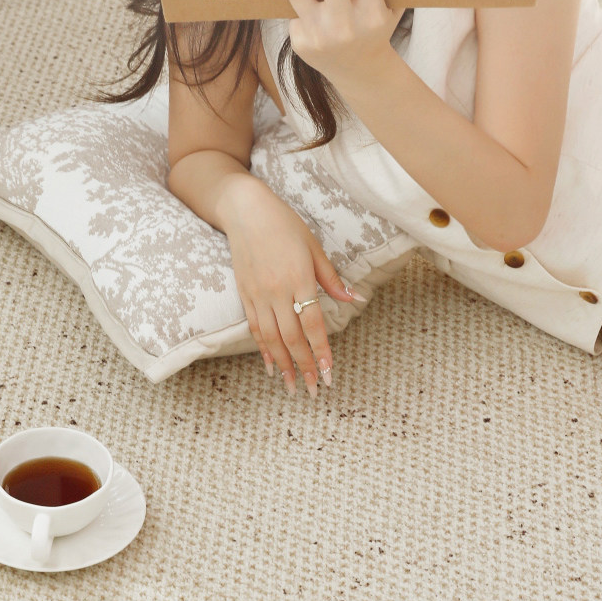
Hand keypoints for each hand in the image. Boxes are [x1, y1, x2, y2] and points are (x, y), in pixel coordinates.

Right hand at [222, 179, 364, 396]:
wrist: (245, 210)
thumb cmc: (285, 225)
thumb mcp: (314, 248)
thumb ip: (332, 278)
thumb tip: (356, 298)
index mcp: (299, 279)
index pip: (313, 324)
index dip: (321, 351)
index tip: (329, 373)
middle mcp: (277, 291)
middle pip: (292, 338)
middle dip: (305, 366)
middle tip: (313, 390)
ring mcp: (258, 294)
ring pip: (272, 339)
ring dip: (285, 366)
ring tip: (293, 387)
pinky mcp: (245, 294)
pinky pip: (256, 328)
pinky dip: (264, 350)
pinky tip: (272, 366)